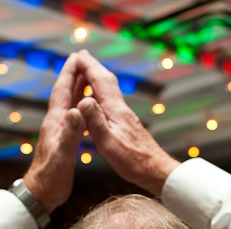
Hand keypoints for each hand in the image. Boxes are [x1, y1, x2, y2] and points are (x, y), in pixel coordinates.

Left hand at [23, 53, 86, 212]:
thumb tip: (76, 110)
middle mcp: (55, 123)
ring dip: (77, 89)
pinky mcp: (62, 140)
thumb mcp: (64, 155)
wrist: (40, 194)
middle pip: (65, 93)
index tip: (76, 56)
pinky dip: (80, 107)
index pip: (62, 92)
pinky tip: (84, 108)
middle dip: (73, 75)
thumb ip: (71, 133)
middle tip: (83, 59)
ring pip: (69, 104)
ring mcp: (58, 131)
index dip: (69, 73)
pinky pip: (73, 117)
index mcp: (55, 123)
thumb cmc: (51, 177)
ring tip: (86, 77)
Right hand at [75, 50, 179, 195]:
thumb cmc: (132, 161)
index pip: (99, 82)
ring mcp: (125, 115)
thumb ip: (95, 122)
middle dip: (92, 67)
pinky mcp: (126, 122)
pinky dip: (102, 92)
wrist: (155, 170)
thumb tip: (84, 100)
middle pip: (106, 81)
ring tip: (87, 71)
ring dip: (97, 77)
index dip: (87, 67)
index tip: (76, 55)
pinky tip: (100, 98)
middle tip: (80, 55)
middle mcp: (121, 108)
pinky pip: (111, 100)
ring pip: (110, 89)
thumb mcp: (108, 144)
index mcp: (114, 111)